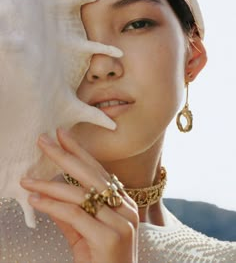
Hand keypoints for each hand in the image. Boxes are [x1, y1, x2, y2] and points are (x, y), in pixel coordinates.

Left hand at [20, 128, 138, 262]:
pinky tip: (35, 201)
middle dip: (65, 155)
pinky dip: (52, 206)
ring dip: (50, 185)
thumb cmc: (103, 261)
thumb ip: (69, 214)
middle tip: (44, 140)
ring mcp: (120, 223)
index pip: (98, 171)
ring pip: (81, 194)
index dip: (79, 151)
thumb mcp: (84, 234)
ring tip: (27, 180)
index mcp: (123, 203)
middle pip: (91, 175)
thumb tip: (47, 194)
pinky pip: (75, 215)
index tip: (62, 135)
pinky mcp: (109, 238)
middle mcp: (126, 208)